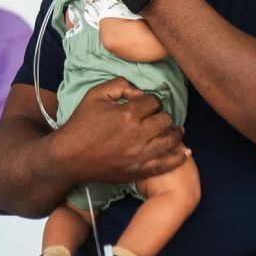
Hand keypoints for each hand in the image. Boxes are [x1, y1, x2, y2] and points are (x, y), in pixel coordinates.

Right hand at [51, 77, 187, 183]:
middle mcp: (138, 134)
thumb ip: (119, 84)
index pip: (153, 102)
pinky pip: (166, 165)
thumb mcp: (94, 95)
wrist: (69, 157)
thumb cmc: (81, 124)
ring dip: (175, 133)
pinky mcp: (139, 170)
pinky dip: (178, 158)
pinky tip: (186, 152)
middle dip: (161, 116)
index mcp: (128, 113)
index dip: (151, 101)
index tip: (145, 105)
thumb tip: (140, 91)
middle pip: (164, 120)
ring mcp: (140, 154)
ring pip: (170, 140)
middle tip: (156, 118)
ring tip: (175, 130)